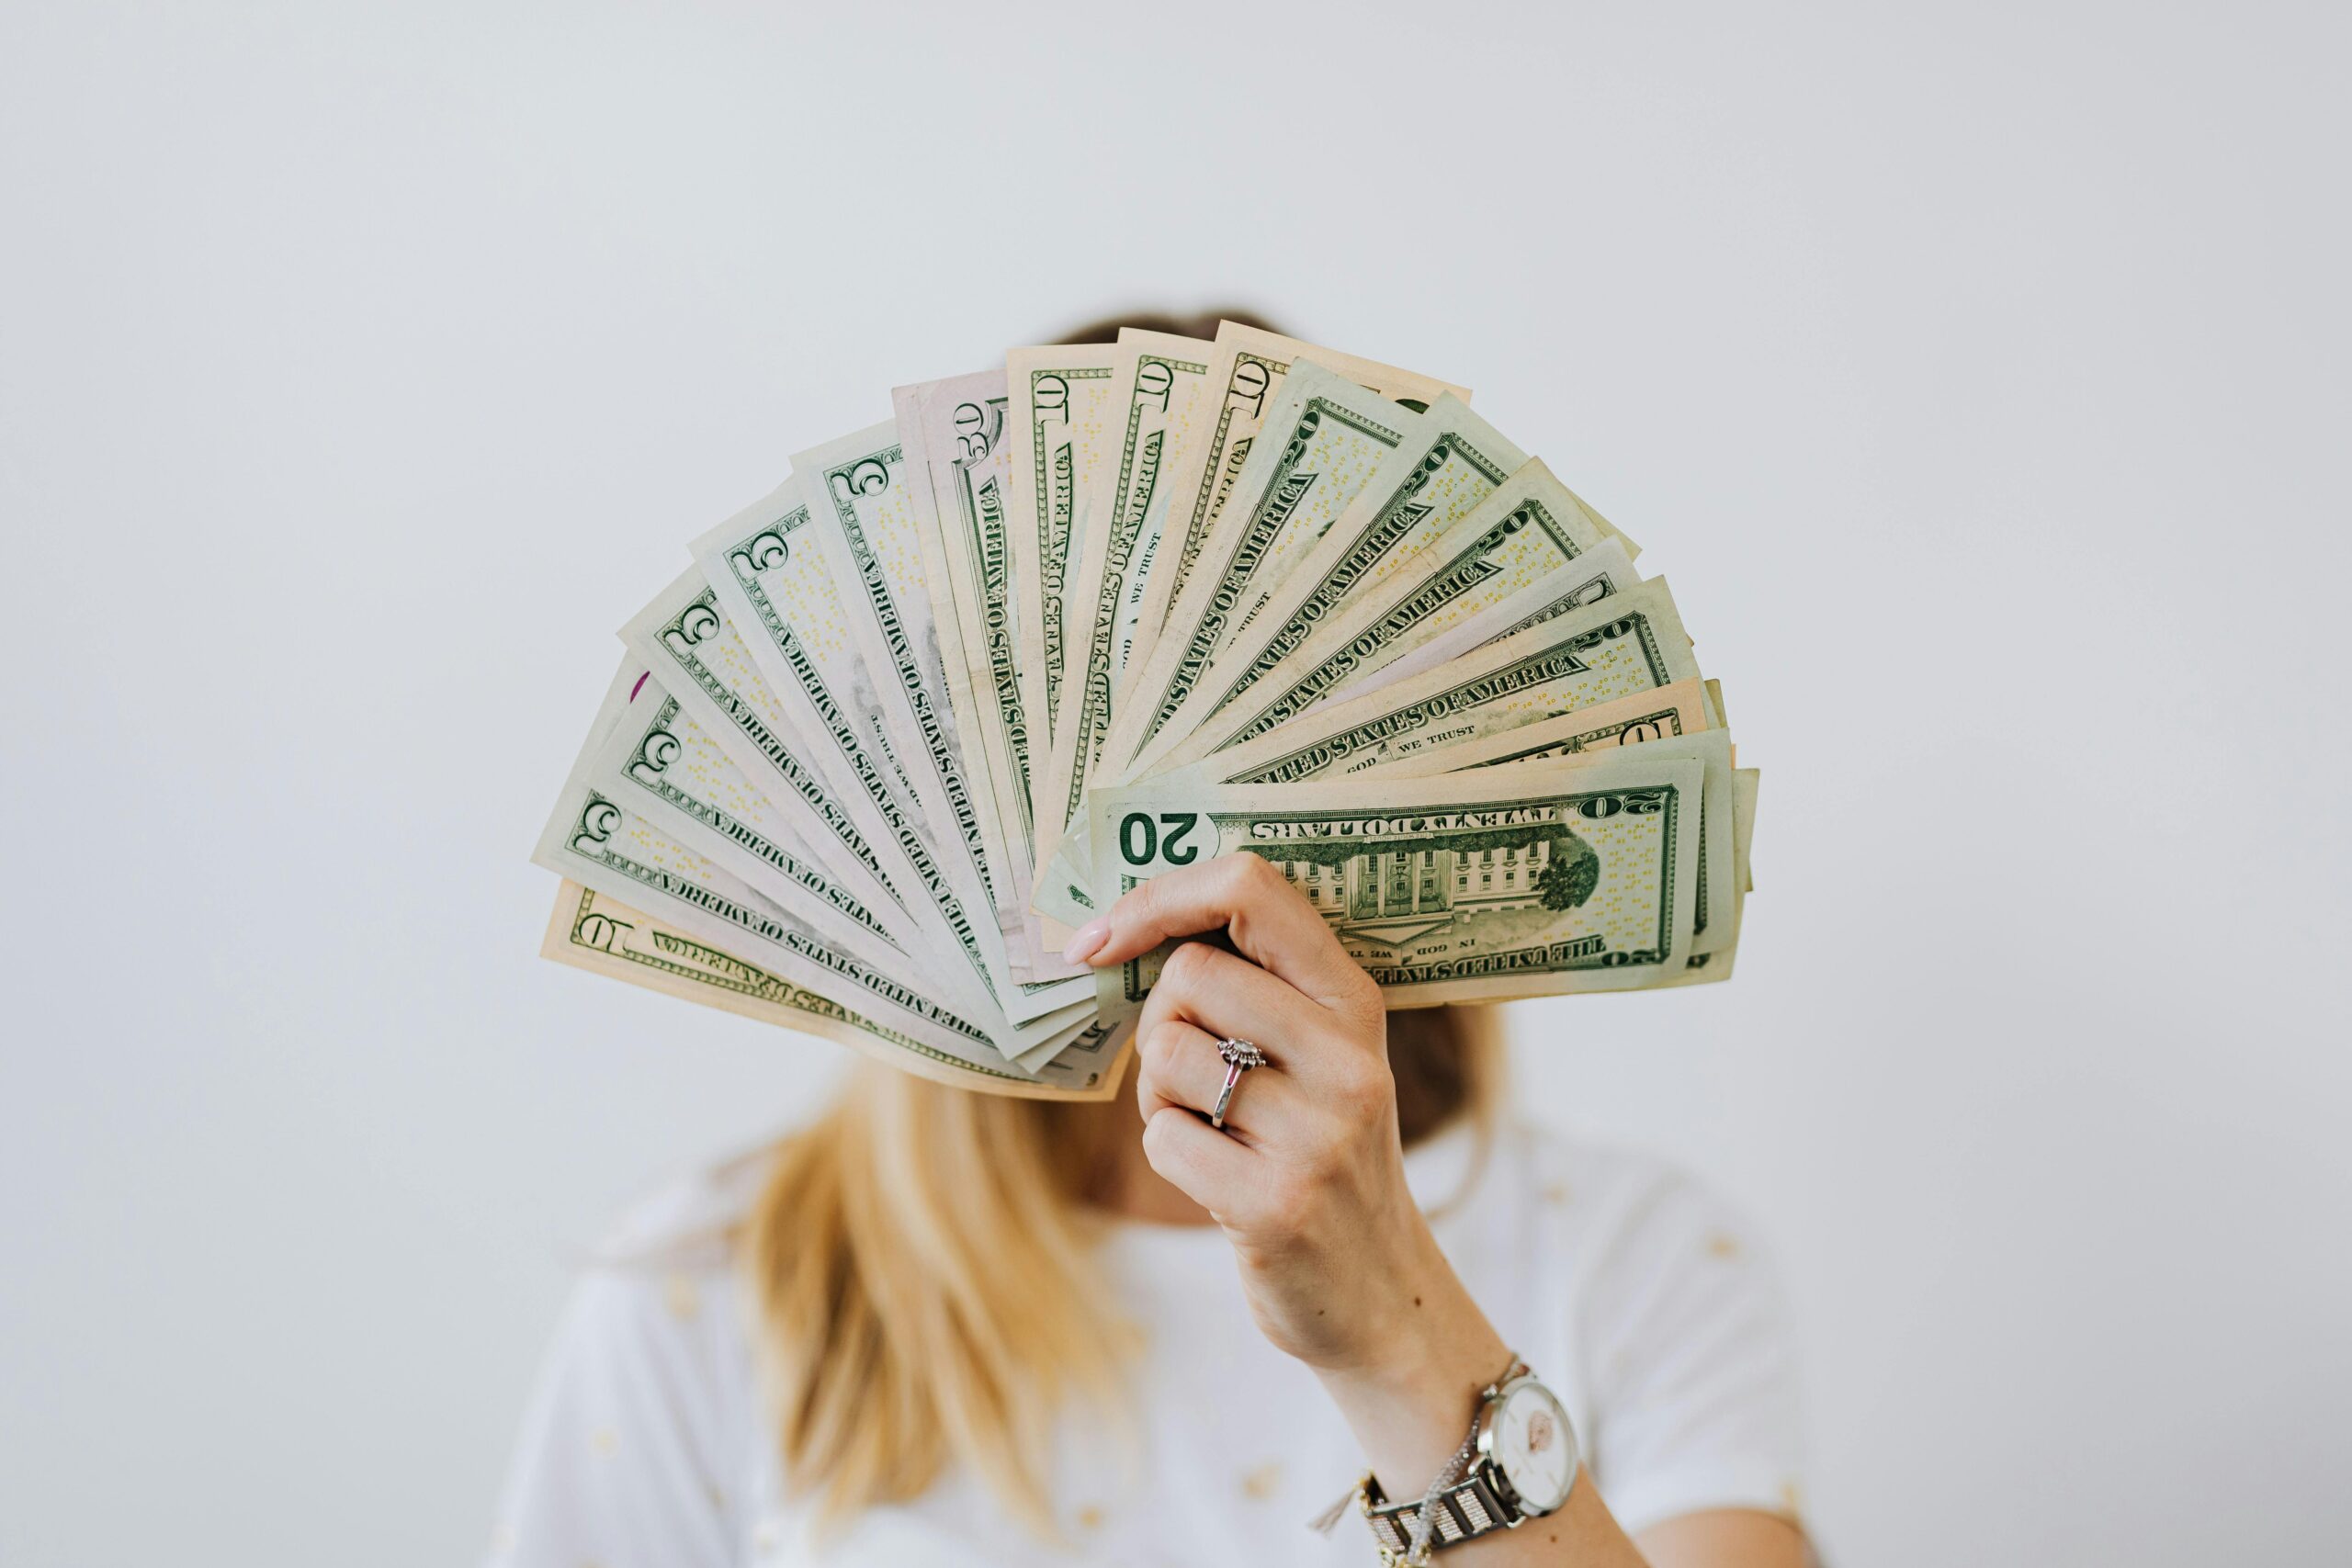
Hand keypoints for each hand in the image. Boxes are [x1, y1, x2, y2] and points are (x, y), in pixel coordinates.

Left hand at [1068, 854, 1506, 1387]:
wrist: (1379, 1294)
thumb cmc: (1319, 1153)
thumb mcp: (1321, 1057)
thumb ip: (1256, 989)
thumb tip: (1120, 929)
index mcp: (1354, 1001)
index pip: (1251, 888)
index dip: (1159, 897)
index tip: (1102, 938)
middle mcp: (1348, 1058)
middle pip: (1188, 974)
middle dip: (1159, 1024)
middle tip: (1194, 1080)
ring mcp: (1319, 1132)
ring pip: (1166, 1056)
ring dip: (1160, 1098)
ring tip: (1214, 1132)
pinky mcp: (1277, 1203)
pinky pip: (1162, 1140)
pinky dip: (1169, 1155)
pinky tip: (1219, 1179)